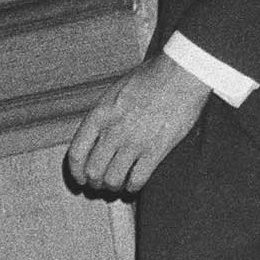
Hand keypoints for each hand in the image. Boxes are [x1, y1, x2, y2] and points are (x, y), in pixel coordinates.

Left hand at [66, 53, 211, 193]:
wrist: (183, 72)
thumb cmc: (152, 76)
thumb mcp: (116, 90)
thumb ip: (104, 115)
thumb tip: (96, 137)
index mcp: (100, 115)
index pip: (76, 154)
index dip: (76, 172)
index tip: (80, 179)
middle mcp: (113, 131)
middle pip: (93, 172)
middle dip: (95, 183)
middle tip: (101, 184)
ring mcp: (134, 142)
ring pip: (113, 180)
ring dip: (114, 187)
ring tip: (119, 185)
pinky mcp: (155, 150)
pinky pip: (137, 180)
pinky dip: (133, 187)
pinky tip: (135, 184)